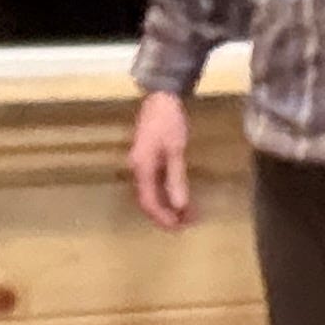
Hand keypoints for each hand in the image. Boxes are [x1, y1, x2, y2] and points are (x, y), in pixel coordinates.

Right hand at [131, 89, 192, 229]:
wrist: (161, 96)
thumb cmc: (169, 121)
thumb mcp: (176, 150)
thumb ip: (176, 179)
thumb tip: (179, 206)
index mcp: (142, 168)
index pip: (149, 202)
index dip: (163, 217)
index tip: (179, 227)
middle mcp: (137, 168)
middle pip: (148, 200)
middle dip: (166, 215)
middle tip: (186, 224)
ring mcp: (141, 163)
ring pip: (151, 193)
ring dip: (167, 205)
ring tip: (187, 214)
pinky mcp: (147, 158)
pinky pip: (154, 183)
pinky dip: (166, 193)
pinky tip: (179, 195)